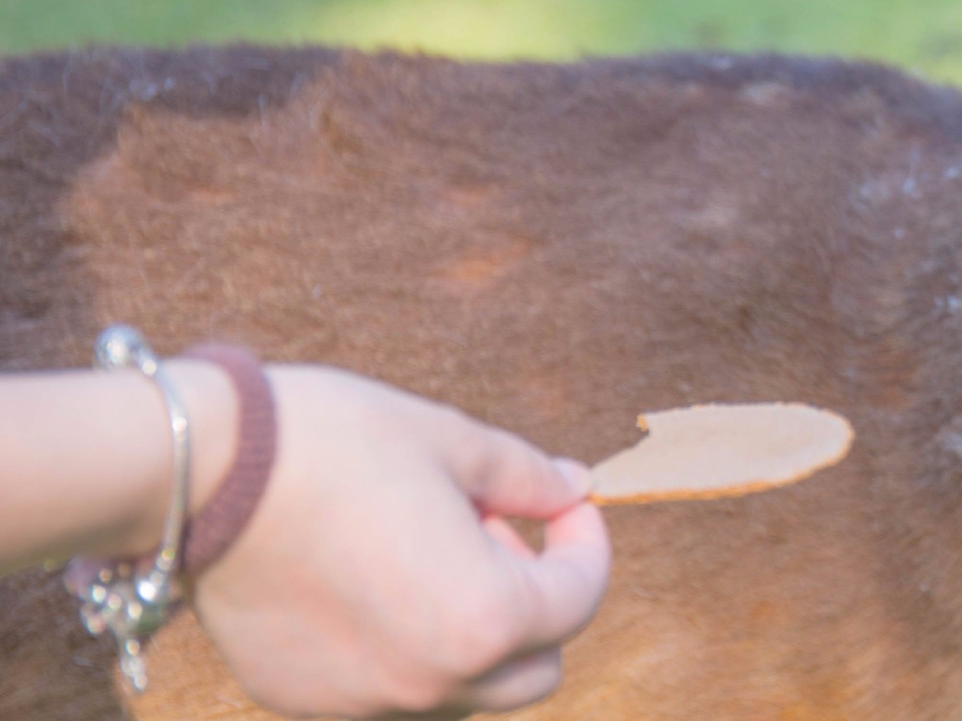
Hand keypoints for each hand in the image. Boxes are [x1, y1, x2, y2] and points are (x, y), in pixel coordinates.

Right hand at [190, 367, 610, 717]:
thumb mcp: (451, 443)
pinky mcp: (304, 703)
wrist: (200, 473)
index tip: (567, 505)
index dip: (586, 544)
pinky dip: (410, 649)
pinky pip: (391, 693)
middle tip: (498, 529)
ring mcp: (363, 704)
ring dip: (475, 633)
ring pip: (464, 692)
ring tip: (433, 551)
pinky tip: (377, 582)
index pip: (579, 600)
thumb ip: (527, 479)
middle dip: (539, 602)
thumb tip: (574, 489)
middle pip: (535, 669)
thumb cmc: (336, 445)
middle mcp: (429, 683)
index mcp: (482, 620)